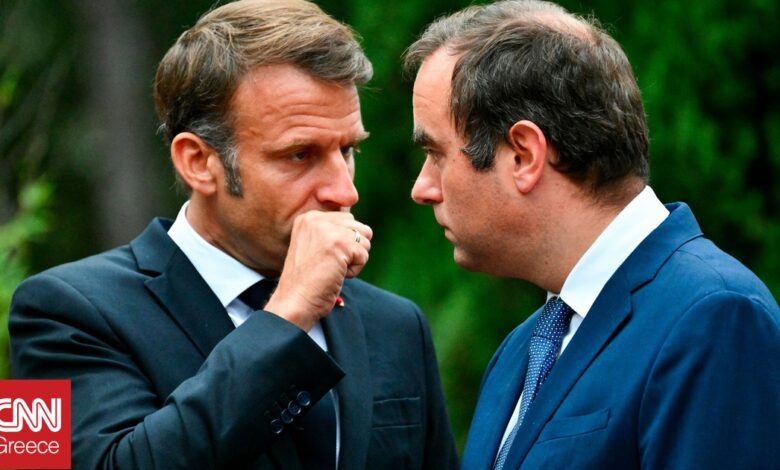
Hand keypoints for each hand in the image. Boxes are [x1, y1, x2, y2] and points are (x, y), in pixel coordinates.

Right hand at [264, 211, 371, 330]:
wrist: (295, 301)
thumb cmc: (307, 281)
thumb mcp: (315, 246)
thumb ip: (334, 232)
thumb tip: (365, 231)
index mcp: (309, 218)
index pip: (348, 220)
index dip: (344, 244)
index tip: (322, 258)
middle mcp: (317, 219)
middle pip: (359, 228)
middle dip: (352, 250)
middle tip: (328, 264)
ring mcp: (328, 230)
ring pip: (364, 241)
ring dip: (353, 260)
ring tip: (331, 269)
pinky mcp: (341, 244)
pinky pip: (364, 255)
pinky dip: (354, 271)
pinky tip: (335, 275)